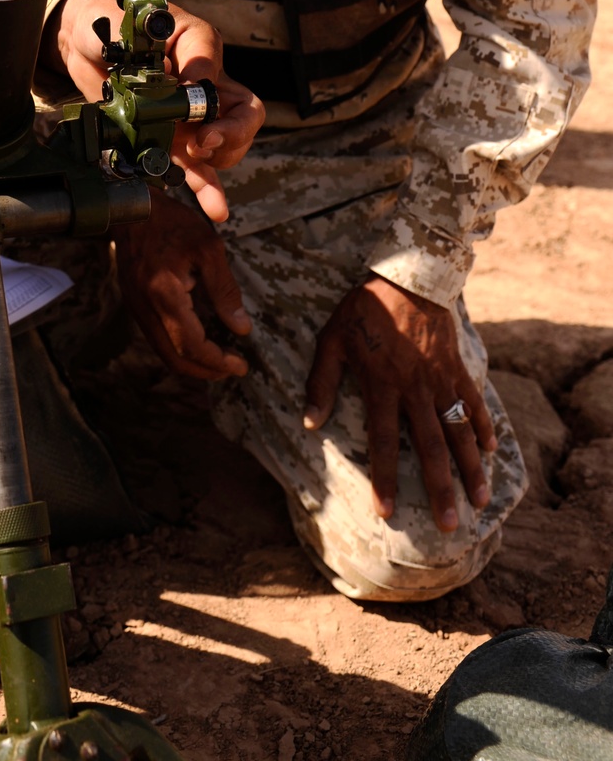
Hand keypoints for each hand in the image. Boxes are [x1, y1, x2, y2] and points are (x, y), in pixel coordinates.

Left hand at [49, 0, 263, 219]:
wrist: (85, 41)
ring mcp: (188, 116)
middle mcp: (203, 84)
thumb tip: (180, 79)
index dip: (209, 95)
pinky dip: (208, 187)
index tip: (189, 107)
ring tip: (197, 161)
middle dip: (230, 135)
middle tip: (201, 143)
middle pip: (244, 114)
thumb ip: (153, 43)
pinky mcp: (170, 139)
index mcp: (199, 50)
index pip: (220, 72)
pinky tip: (217, 208)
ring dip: (219, 159)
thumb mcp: (133, 23)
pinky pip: (197, 166)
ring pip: (226, 143)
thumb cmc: (112, 22)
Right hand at [114, 188, 250, 379]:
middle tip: (231, 369)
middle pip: (174, 359)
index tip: (240, 365)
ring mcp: (135, 308)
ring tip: (219, 360)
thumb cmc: (171, 222)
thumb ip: (225, 290)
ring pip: (163, 352)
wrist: (128, 207)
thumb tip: (241, 328)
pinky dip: (178, 348)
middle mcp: (145, 308)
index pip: (192, 345)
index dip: (217, 361)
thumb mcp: (208, 248)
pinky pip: (156, 337)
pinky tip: (198, 340)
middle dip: (205, 371)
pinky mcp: (133, 304)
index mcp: (165, 294)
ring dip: (191, 362)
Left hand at [304, 276, 496, 532]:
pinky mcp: (458, 368)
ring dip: (471, 468)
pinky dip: (484, 427)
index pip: (384, 442)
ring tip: (480, 502)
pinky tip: (492, 452)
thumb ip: (320, 383)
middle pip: (431, 448)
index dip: (385, 479)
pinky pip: (474, 403)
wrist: (407, 275)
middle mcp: (415, 389)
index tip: (387, 513)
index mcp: (382, 386)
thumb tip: (309, 424)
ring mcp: (441, 380)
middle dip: (441, 490)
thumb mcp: (331, 339)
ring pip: (460, 432)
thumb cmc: (363, 308)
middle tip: (450, 526)